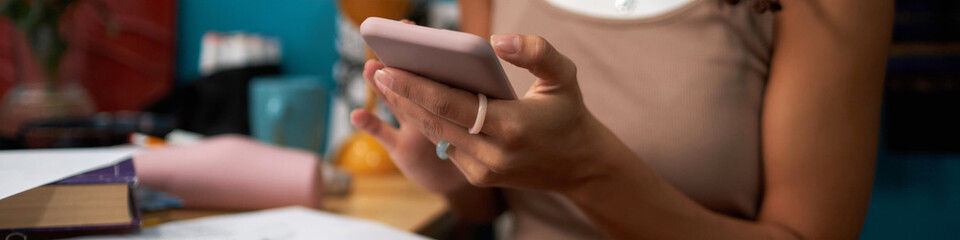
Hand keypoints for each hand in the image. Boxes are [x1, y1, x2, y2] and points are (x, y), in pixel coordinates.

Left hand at [367, 34, 612, 190]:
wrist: (578, 164)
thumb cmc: (568, 112)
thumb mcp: (564, 76)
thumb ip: (537, 52)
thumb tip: (496, 41)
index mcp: (512, 126)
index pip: (451, 104)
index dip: (415, 86)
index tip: (389, 67)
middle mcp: (494, 153)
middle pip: (434, 120)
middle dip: (401, 94)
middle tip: (376, 68)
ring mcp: (484, 169)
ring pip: (434, 133)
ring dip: (407, 108)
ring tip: (384, 80)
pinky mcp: (478, 175)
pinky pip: (445, 144)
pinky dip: (426, 122)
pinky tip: (408, 100)